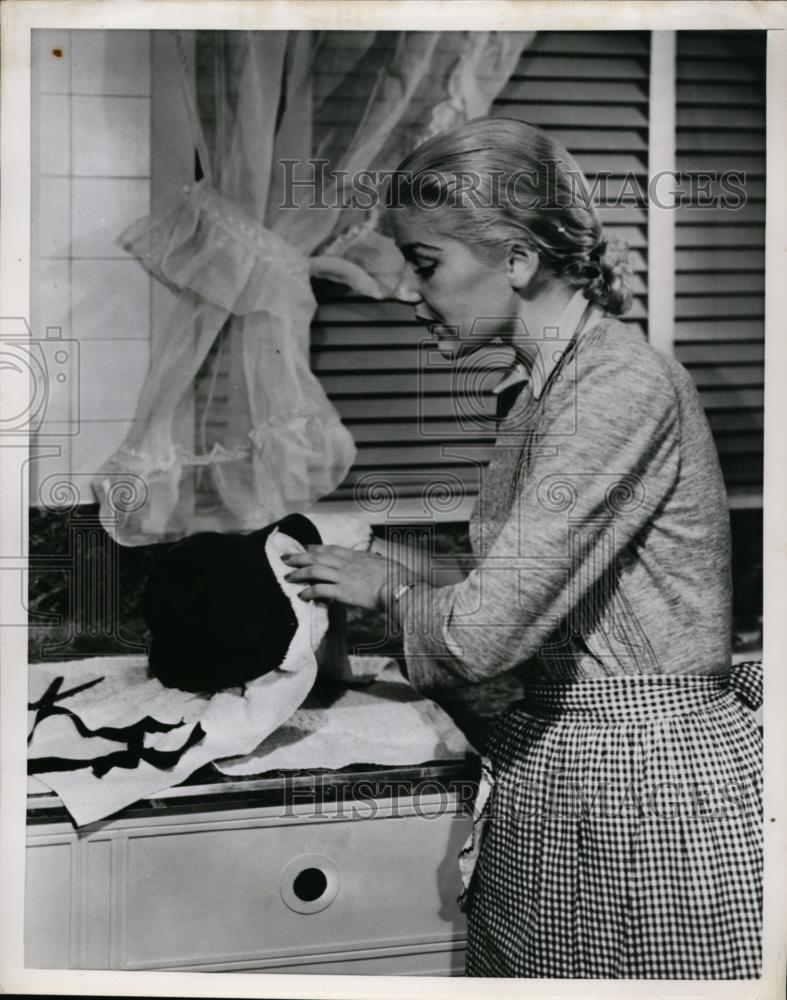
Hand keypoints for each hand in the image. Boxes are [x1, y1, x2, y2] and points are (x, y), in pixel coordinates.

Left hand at [282, 544, 420, 611]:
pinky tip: (301, 595)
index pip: (331, 548)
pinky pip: (320, 590)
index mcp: (357, 556)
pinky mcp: (342, 591)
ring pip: (314, 570)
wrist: (399, 587)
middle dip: (299, 557)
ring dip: (299, 573)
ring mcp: (343, 576)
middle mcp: (347, 563)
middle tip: (286, 558)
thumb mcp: (384, 563)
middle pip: (318, 557)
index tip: (306, 547)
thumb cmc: (397, 577)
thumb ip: (375, 561)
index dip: (316, 547)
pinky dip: (308, 591)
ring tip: (288, 576)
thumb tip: (377, 558)